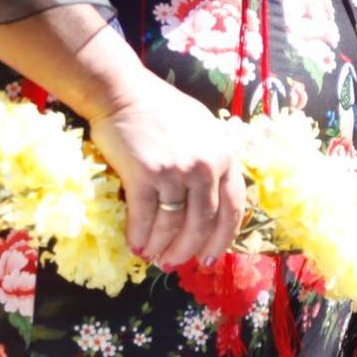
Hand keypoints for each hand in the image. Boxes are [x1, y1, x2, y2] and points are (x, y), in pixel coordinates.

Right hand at [85, 73, 246, 269]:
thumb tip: (212, 202)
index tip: (210, 257)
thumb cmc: (160, 110)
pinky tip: (137, 245)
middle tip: (176, 263)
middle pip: (204, 223)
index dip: (222, 238)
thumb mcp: (203, 130)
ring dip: (163, 247)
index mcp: (225, 155)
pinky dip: (141, 236)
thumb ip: (212, 161)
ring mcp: (176, 170)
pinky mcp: (145, 175)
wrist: (122, 93)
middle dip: (189, 249)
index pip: (234, 208)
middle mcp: (206, 165)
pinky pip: (146, 218)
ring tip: (155, 257)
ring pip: (174, 225)